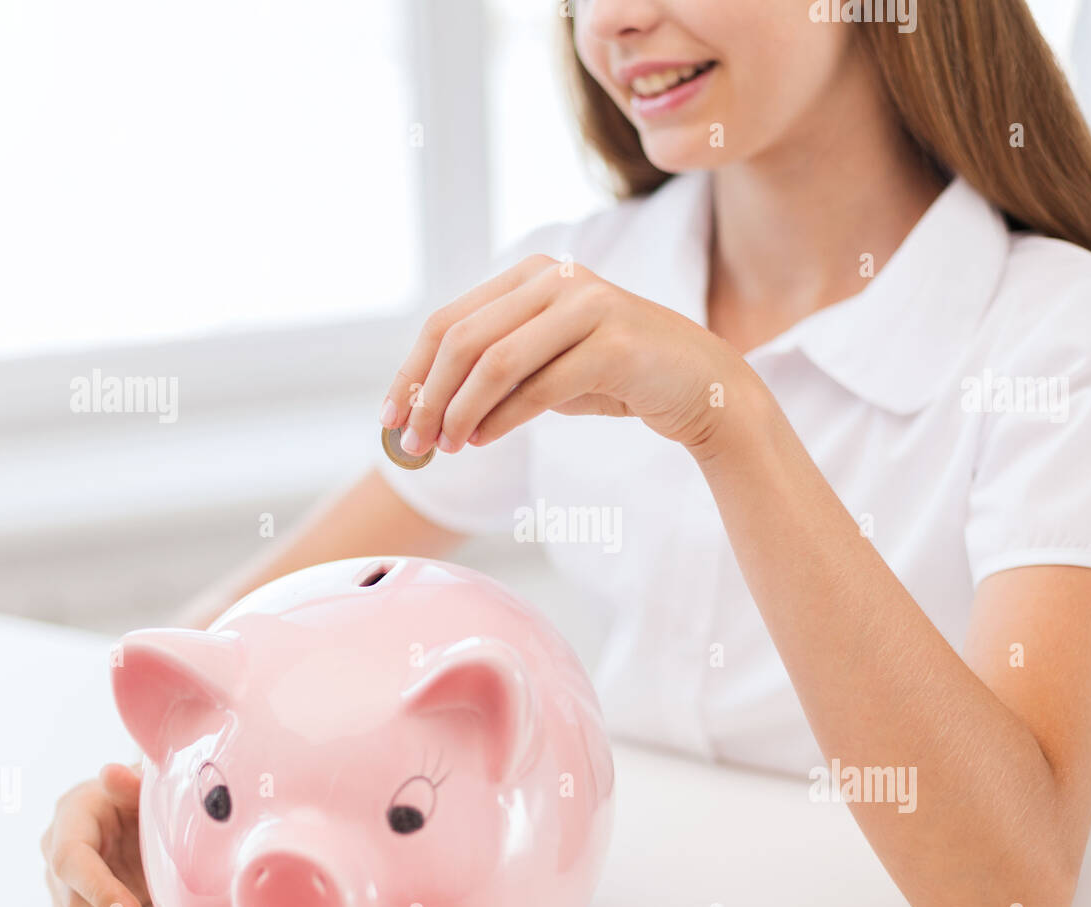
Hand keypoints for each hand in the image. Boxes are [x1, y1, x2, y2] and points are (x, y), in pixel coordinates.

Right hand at [41, 763, 180, 906]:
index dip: (99, 891)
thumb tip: (112, 773)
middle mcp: (56, 855)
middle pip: (76, 905)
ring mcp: (62, 886)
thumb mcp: (141, 781)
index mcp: (70, 819)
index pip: (71, 861)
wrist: (136, 806)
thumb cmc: (141, 792)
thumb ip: (129, 783)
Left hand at [379, 255, 758, 457]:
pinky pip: (541, 385)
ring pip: (496, 360)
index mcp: (532, 275)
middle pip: (464, 339)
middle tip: (413, 446)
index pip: (448, 322)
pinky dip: (503, 418)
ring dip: (461, 410)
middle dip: (429, 397)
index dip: (412, 372)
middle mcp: (556, 279)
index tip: (390, 418)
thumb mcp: (545, 368)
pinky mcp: (616, 344)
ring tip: (446, 447)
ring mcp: (588, 306)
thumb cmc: (615, 376)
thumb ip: (494, 373)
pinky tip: (484, 440)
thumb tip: (422, 412)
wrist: (700, 384)